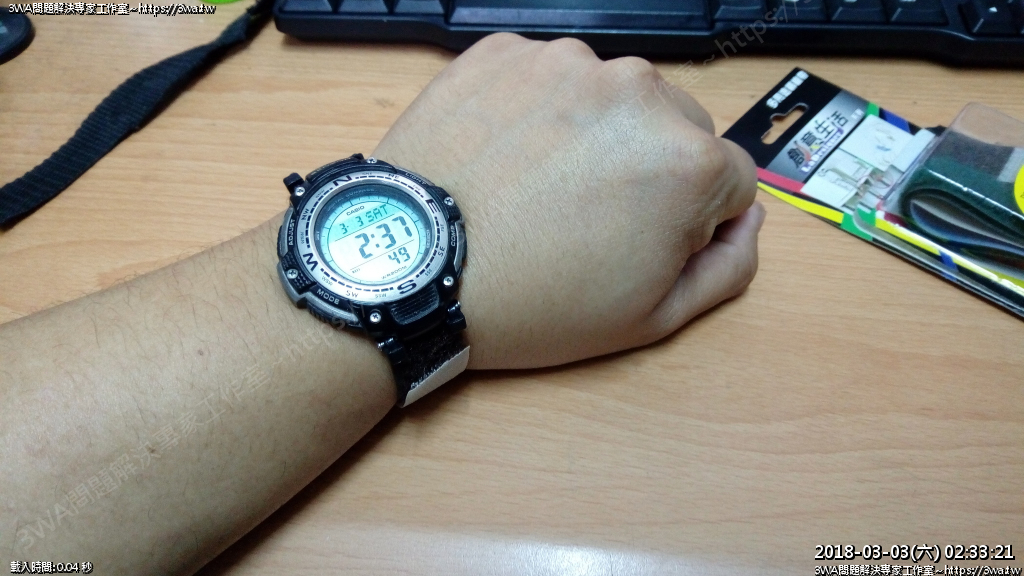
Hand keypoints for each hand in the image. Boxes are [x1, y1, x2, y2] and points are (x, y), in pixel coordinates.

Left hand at [373, 33, 763, 369]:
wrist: (410, 266)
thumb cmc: (530, 301)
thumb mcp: (651, 318)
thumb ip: (729, 266)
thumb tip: (748, 217)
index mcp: (688, 159)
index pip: (731, 180)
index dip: (690, 221)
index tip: (639, 242)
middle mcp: (636, 90)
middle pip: (677, 127)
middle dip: (649, 167)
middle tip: (586, 218)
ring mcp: (564, 62)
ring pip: (610, 98)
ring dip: (592, 134)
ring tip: (537, 188)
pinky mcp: (504, 51)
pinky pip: (545, 79)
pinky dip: (536, 111)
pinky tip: (504, 159)